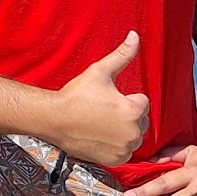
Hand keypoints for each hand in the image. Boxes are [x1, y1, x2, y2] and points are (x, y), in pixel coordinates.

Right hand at [42, 33, 148, 167]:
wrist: (53, 119)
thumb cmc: (76, 95)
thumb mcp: (100, 71)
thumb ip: (122, 55)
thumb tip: (135, 36)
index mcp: (134, 110)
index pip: (143, 102)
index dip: (126, 98)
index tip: (108, 99)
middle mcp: (133, 132)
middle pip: (141, 120)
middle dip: (127, 115)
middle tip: (104, 111)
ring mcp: (124, 148)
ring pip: (133, 136)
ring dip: (124, 131)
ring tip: (102, 123)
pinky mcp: (115, 160)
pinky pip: (125, 152)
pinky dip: (117, 146)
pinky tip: (101, 137)